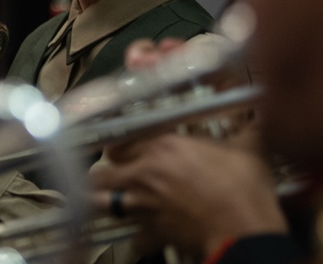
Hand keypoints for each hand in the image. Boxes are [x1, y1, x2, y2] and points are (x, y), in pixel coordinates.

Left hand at [90, 133, 285, 257]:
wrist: (243, 229)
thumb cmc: (244, 186)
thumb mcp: (248, 150)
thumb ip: (246, 133)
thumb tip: (258, 122)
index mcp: (163, 147)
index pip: (122, 142)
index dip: (118, 147)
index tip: (119, 150)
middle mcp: (145, 173)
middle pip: (103, 173)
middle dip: (103, 175)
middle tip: (110, 176)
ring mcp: (144, 204)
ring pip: (104, 204)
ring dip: (103, 203)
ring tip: (104, 202)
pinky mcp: (153, 231)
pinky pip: (136, 238)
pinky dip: (139, 238)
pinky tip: (142, 237)